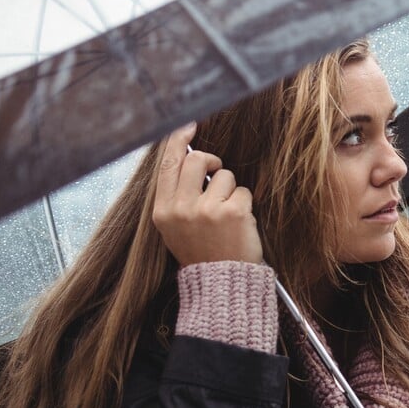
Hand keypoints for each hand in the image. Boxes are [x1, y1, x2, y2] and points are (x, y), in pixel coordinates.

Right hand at [152, 123, 262, 265]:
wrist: (221, 283)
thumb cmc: (201, 251)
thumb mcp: (174, 226)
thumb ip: (177, 195)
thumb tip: (187, 156)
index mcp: (163, 211)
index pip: (167, 165)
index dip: (178, 140)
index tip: (188, 125)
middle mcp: (181, 209)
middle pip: (198, 160)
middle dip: (212, 162)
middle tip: (217, 174)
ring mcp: (207, 210)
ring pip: (225, 175)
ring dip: (231, 190)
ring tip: (226, 215)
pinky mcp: (233, 212)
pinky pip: (243, 191)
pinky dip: (245, 203)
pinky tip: (239, 223)